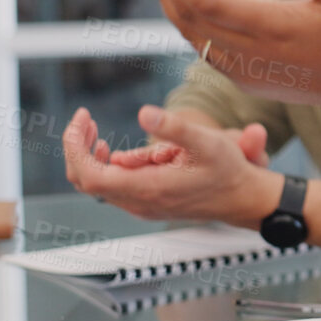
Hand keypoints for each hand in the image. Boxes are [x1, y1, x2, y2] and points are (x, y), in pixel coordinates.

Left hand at [62, 106, 281, 225]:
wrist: (243, 200)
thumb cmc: (229, 173)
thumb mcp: (208, 143)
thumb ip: (175, 127)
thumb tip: (144, 114)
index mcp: (148, 188)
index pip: (90, 176)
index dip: (76, 147)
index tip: (83, 121)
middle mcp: (139, 202)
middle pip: (86, 180)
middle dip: (78, 148)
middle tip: (85, 122)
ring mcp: (142, 206)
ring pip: (98, 185)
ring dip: (91, 156)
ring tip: (96, 132)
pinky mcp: (147, 203)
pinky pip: (113, 188)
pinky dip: (107, 167)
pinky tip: (118, 152)